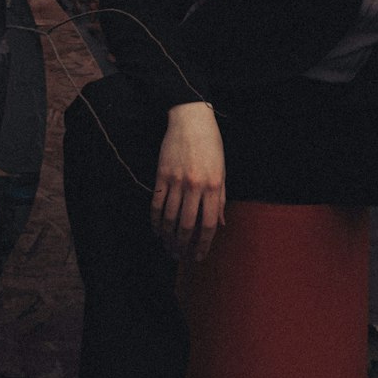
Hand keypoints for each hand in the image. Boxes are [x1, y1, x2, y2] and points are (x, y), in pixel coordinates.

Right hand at [151, 100, 225, 260]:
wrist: (192, 121)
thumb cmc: (211, 146)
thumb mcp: (222, 171)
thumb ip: (220, 199)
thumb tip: (219, 224)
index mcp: (213, 186)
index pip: (208, 224)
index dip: (203, 244)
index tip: (199, 256)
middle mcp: (195, 186)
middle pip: (186, 225)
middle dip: (182, 245)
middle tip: (179, 256)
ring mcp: (176, 181)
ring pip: (169, 218)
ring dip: (167, 236)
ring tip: (167, 246)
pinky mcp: (162, 175)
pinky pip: (156, 204)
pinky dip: (155, 220)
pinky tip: (156, 229)